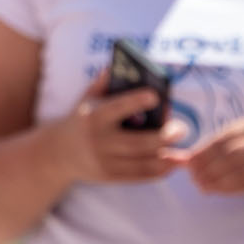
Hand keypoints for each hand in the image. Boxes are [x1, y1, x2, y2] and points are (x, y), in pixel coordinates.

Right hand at [55, 72, 190, 185]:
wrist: (58, 154)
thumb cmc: (82, 119)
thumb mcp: (86, 98)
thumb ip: (103, 83)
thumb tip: (122, 66)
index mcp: (94, 117)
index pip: (117, 108)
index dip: (136, 102)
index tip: (157, 96)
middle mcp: (98, 141)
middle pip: (137, 143)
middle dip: (163, 137)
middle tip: (182, 130)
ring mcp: (104, 162)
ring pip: (141, 163)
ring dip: (166, 159)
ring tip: (184, 154)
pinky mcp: (109, 177)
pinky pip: (138, 176)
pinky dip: (158, 172)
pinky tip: (172, 165)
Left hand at [186, 113, 243, 195]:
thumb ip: (216, 149)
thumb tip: (181, 159)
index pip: (224, 138)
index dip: (203, 152)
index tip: (189, 164)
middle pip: (231, 154)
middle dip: (208, 168)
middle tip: (194, 179)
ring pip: (240, 170)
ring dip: (217, 181)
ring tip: (203, 187)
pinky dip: (232, 188)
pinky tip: (219, 191)